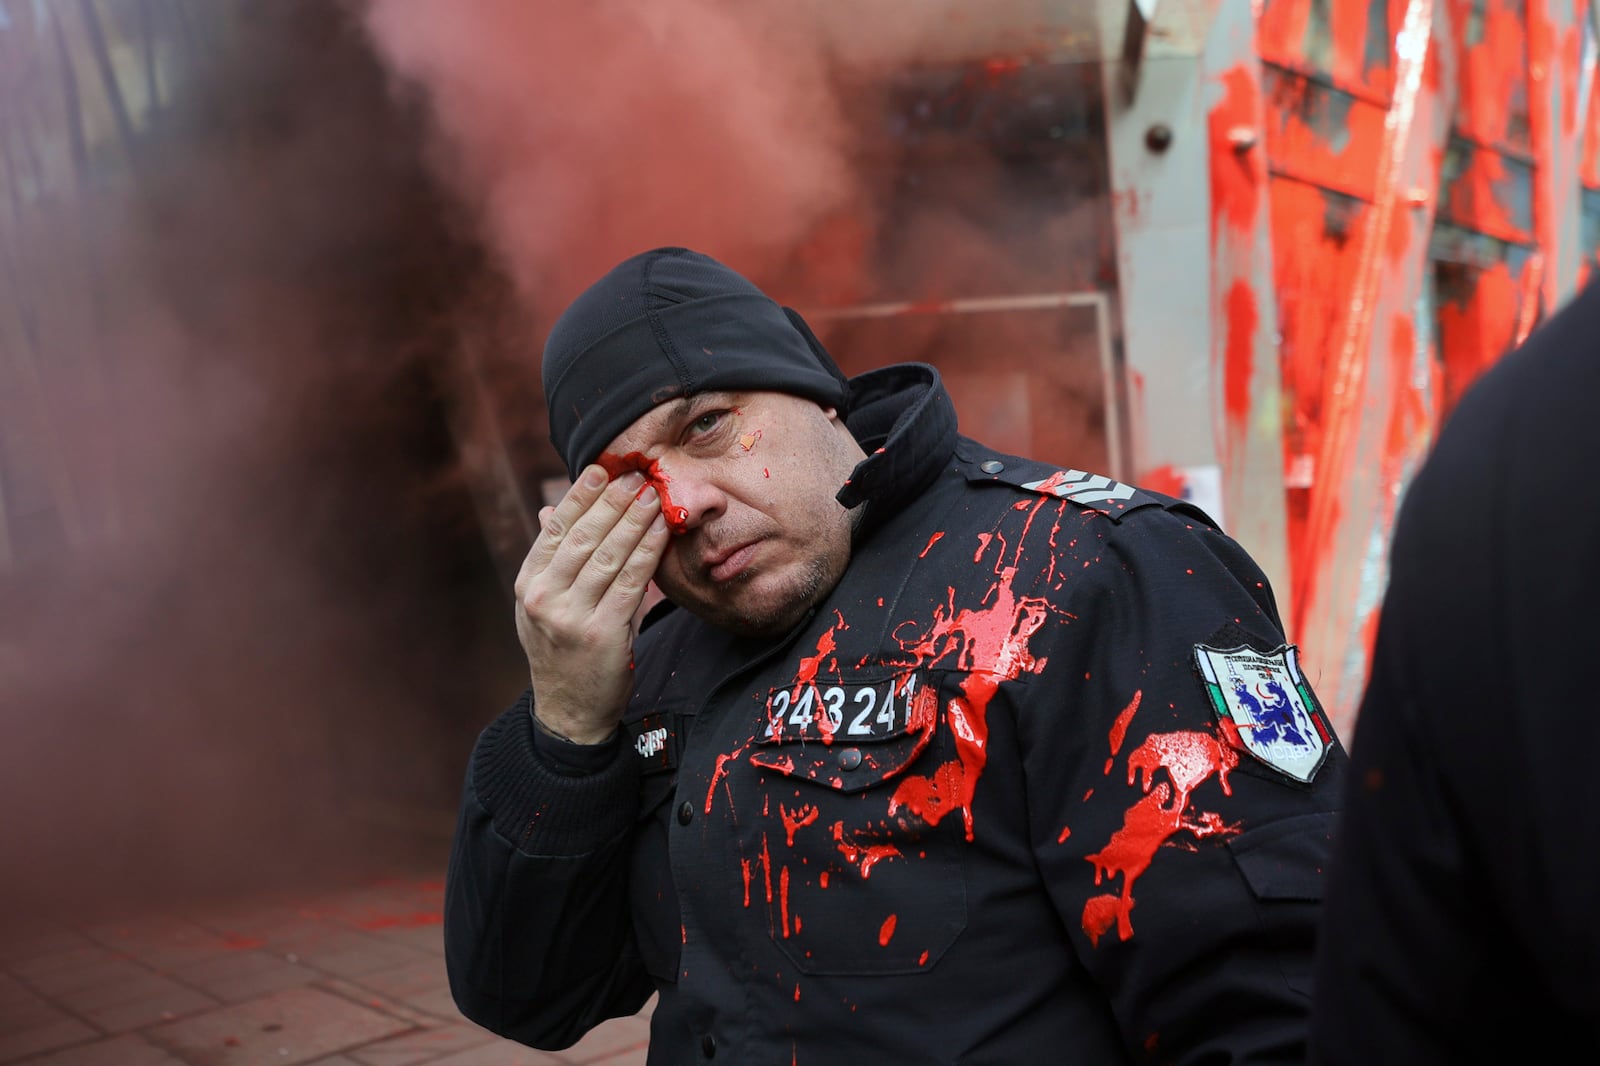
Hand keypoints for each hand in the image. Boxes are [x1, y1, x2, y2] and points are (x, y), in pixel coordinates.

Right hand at [513, 465, 670, 742]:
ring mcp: (571, 617)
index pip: (555, 529)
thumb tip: (549, 509)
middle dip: (614, 501)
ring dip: (635, 520)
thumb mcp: (544, 604)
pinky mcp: (602, 634)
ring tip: (653, 495)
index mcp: (529, 584)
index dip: (579, 496)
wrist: (569, 710)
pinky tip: (660, 531)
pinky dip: (647, 552)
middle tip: (637, 475)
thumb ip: (552, 558)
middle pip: (584, 537)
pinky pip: (630, 582)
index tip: (602, 469)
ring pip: (609, 555)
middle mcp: (543, 597)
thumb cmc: (562, 650)